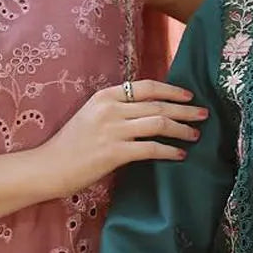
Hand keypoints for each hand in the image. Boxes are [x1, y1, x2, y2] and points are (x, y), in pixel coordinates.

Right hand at [38, 78, 208, 198]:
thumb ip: (117, 109)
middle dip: (185, 109)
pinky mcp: (114, 152)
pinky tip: (180, 155)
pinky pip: (151, 148)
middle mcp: (111, 108)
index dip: (172, 89)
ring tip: (196, 135)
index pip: (147, 86)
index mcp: (105, 96)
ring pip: (159, 123)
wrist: (48, 166)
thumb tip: (149, 111)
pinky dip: (170, 151)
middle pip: (158, 104)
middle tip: (204, 115)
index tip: (189, 95)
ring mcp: (113, 130)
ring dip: (182, 129)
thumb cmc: (71, 145)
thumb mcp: (91, 116)